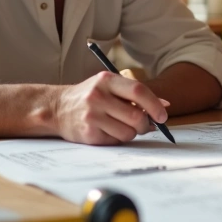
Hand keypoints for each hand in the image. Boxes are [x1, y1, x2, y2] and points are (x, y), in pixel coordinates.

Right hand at [53, 71, 170, 144]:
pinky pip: (115, 141)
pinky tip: (109, 130)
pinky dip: (118, 139)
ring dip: (132, 133)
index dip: (155, 105)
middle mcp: (98, 96)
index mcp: (107, 80)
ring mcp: (92, 116)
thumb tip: (165, 105)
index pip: (139, 91)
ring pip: (128, 132)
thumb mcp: (110, 86)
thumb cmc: (90, 96)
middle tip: (145, 125)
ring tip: (123, 126)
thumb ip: (135, 94)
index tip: (162, 116)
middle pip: (136, 116)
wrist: (57, 108)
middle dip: (146, 124)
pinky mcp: (88, 134)